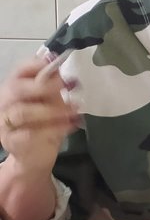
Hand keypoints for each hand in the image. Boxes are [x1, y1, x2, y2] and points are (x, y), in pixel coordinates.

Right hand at [0, 58, 77, 173]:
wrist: (33, 156)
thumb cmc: (42, 125)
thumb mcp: (50, 102)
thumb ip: (53, 86)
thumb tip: (59, 67)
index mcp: (14, 89)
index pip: (19, 71)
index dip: (36, 65)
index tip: (56, 62)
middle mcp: (6, 104)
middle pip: (17, 89)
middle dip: (44, 85)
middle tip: (67, 86)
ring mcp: (6, 124)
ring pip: (24, 112)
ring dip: (52, 109)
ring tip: (74, 110)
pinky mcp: (13, 142)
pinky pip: (31, 133)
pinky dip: (54, 128)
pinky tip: (70, 125)